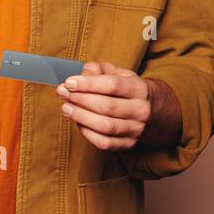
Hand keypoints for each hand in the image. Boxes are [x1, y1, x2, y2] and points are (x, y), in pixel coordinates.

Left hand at [56, 61, 180, 150]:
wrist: (150, 109)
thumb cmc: (126, 88)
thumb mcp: (116, 72)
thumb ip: (97, 70)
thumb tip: (79, 76)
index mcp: (139, 88)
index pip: (112, 85)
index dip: (88, 84)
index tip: (69, 82)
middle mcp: (141, 110)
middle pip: (107, 106)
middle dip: (80, 99)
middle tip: (63, 93)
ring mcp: (136, 129)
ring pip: (105, 126)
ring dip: (81, 117)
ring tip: (66, 108)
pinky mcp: (128, 144)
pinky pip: (104, 143)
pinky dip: (87, 133)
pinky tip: (78, 122)